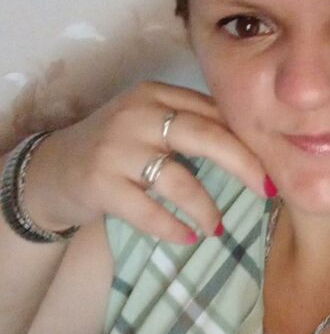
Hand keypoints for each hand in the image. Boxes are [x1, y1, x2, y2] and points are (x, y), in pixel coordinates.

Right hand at [22, 81, 268, 243]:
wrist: (52, 171)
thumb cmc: (116, 149)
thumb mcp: (149, 123)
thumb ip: (192, 125)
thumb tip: (254, 146)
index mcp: (155, 95)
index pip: (212, 112)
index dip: (247, 139)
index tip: (273, 164)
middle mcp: (136, 115)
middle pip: (204, 136)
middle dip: (243, 164)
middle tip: (267, 190)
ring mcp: (116, 149)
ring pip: (178, 179)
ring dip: (205, 208)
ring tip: (216, 228)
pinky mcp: (100, 184)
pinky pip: (147, 210)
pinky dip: (171, 227)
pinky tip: (187, 238)